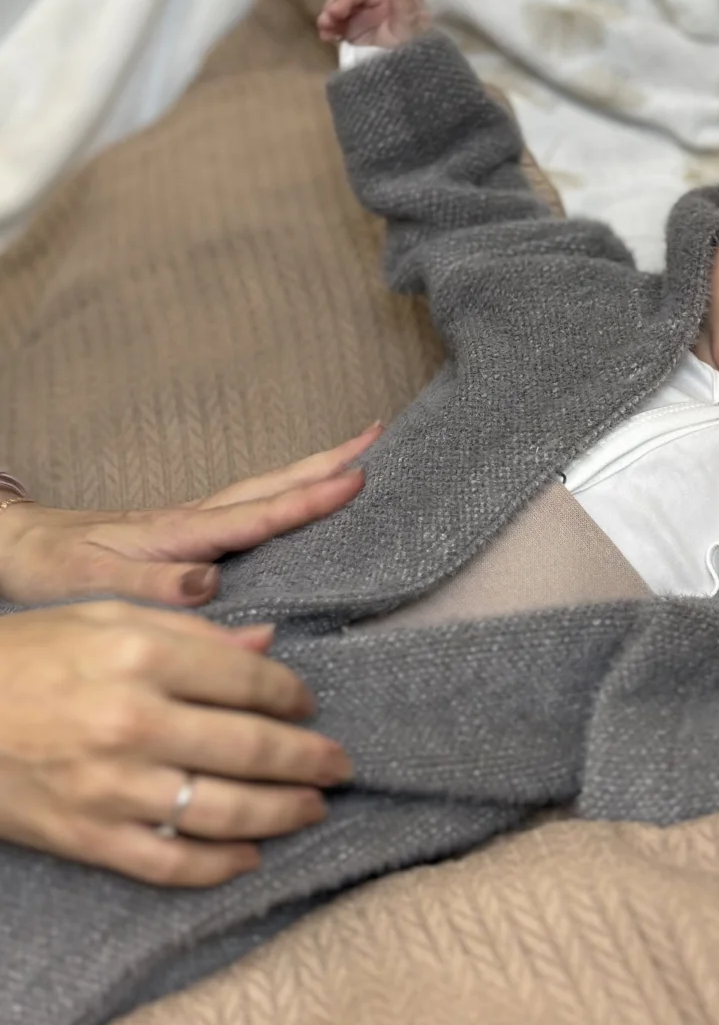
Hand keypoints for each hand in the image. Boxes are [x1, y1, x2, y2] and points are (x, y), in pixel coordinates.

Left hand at [0, 424, 381, 607]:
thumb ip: (153, 588)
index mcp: (180, 533)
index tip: (358, 476)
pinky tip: (296, 502)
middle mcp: (192, 521)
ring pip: (263, 492)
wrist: (12, 547)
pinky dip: (284, 496)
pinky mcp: (182, 537)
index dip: (310, 498)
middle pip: (273, 486)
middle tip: (377, 436)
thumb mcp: (93, 585)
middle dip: (327, 463)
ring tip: (357, 456)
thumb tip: (211, 585)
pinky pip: (249, 511)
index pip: (259, 515)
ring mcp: (189, 525)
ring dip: (311, 472)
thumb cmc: (49, 571)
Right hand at [0, 602, 351, 884]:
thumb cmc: (25, 656)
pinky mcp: (88, 838)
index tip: (308, 704)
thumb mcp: (104, 618)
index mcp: (141, 656)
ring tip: (313, 808)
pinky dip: (218, 866)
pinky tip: (248, 857)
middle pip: (252, 748)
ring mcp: (112, 788)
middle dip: (308, 759)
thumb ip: (190, 631)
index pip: (249, 681)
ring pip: (224, 811)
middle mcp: (134, 722)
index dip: (293, 696)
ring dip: (282, 813)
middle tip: (339, 764)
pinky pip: (170, 863)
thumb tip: (267, 647)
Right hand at [317, 0, 430, 47]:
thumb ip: (405, 6)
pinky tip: (325, 35)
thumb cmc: (412, 53)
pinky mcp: (352, 29)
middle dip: (343, 0)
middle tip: (333, 14)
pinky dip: (329, 27)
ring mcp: (365, 14)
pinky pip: (337, 22)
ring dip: (331, 12)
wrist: (401, 79)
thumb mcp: (411, 32)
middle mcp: (382, 1)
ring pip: (343, 4)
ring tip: (325, 26)